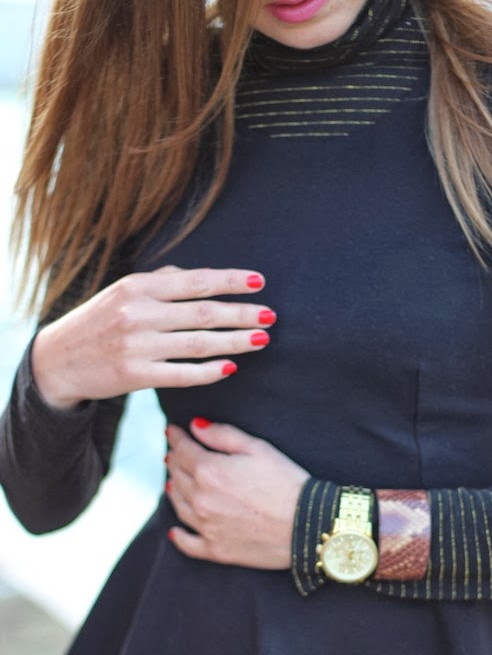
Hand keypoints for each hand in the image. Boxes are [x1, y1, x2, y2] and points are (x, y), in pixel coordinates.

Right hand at [31, 266, 274, 409]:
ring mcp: (136, 346)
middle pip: (203, 313)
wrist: (58, 360)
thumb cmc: (100, 321)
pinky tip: (230, 367)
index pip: (195, 282)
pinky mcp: (134, 375)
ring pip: (198, 343)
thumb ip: (161, 282)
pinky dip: (210, 371)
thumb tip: (202, 278)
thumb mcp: (123, 292)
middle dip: (242, 314)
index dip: (230, 281)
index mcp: (138, 287)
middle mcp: (137, 313)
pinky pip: (182, 374)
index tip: (259, 282)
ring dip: (235, 342)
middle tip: (270, 316)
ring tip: (261, 340)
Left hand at [165, 419, 309, 568]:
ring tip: (174, 482)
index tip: (172, 431)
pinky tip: (175, 530)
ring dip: (174, 490)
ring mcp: (206, 527)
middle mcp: (200, 499)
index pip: (183, 450)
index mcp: (209, 471)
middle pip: (177, 476)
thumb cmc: (288, 482)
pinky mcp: (216, 550)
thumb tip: (195, 426)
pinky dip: (179, 536)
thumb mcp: (259, 448)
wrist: (307, 526)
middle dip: (174, 461)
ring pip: (178, 505)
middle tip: (174, 453)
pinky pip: (188, 544)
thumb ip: (222, 435)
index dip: (176, 437)